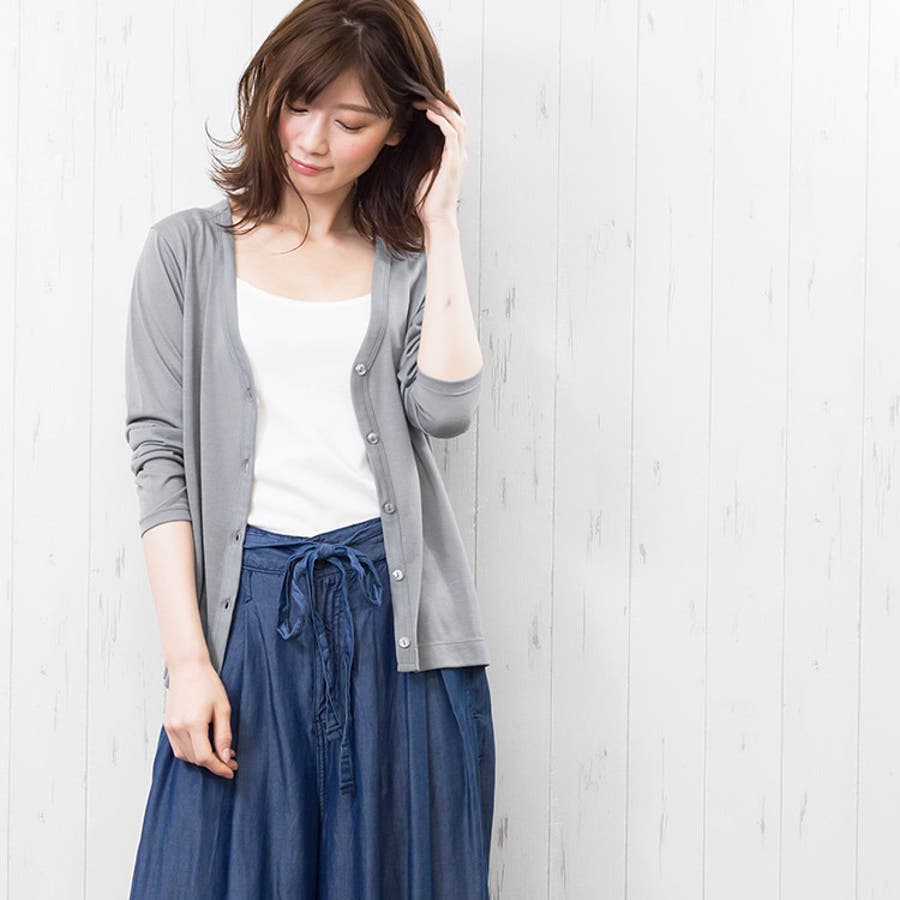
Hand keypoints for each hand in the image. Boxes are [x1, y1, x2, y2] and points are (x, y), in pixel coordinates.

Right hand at [164, 658, 238, 779]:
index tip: (231, 770)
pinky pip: (178, 748)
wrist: (187, 668)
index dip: (219, 767)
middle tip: (230, 760)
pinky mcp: (167, 725)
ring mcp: (170, 728)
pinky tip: (203, 747)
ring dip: (202, 760)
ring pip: (185, 756)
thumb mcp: (223, 708)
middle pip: (196, 759)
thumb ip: (224, 735)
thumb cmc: (207, 683)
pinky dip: (191, 752)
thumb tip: (227, 756)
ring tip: (218, 754)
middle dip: (214, 764)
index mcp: (193, 724)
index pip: (206, 757)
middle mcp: (178, 728)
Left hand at [411, 88, 467, 226]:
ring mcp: (459, 157)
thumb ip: (417, 157)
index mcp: (453, 156)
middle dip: (443, 102)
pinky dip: (441, 120)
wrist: (435, 219)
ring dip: (441, 107)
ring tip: (424, 98)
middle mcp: (459, 154)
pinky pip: (451, 133)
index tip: (429, 96)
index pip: (454, 125)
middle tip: (425, 90)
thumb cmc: (426, 201)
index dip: (444, 108)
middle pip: (458, 118)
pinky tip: (428, 113)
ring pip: (457, 122)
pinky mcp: (453, 162)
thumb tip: (400, 144)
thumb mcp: (419, 172)